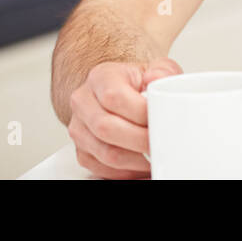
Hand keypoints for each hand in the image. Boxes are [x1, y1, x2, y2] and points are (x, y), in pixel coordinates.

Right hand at [66, 57, 181, 178]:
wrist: (120, 91)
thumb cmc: (138, 83)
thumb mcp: (156, 68)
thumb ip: (162, 71)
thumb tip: (156, 78)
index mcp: (101, 77)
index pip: (115, 98)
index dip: (140, 114)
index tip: (161, 120)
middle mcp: (83, 101)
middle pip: (106, 129)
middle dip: (140, 141)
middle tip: (162, 143)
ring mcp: (79, 128)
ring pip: (105, 153)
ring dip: (135, 161)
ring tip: (156, 156)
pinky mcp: (82, 150)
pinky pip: (101, 168)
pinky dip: (125, 172)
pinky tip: (142, 166)